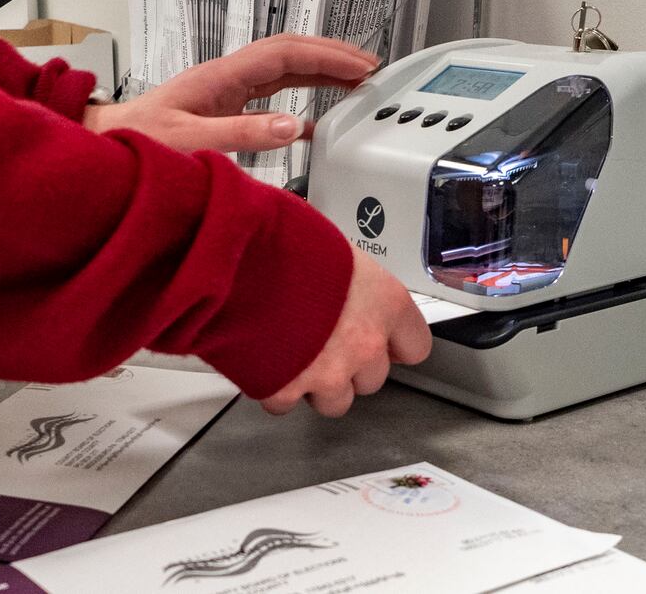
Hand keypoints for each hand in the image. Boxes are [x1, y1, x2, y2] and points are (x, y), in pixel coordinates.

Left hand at [83, 35, 377, 152]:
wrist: (107, 144)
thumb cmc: (138, 140)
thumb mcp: (189, 140)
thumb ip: (240, 134)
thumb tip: (293, 126)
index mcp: (222, 75)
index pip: (285, 54)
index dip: (326, 56)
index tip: (361, 66)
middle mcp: (228, 77)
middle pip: (289, 54)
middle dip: (332, 57)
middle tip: (371, 70)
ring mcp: (226, 90)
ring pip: (283, 71)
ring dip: (320, 74)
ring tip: (357, 84)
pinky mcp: (223, 107)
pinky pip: (271, 95)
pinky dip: (301, 100)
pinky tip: (318, 121)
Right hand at [261, 248, 430, 416]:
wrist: (231, 261)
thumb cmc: (278, 243)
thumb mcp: (332, 248)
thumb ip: (349, 279)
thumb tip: (342, 282)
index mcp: (384, 303)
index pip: (415, 345)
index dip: (393, 343)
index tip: (383, 341)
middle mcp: (363, 344)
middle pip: (373, 377)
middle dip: (349, 364)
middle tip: (323, 340)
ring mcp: (327, 373)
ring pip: (335, 400)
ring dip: (317, 383)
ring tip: (293, 352)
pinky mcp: (286, 390)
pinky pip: (285, 402)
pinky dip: (274, 387)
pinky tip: (264, 360)